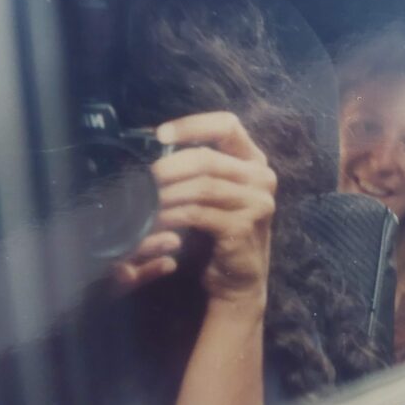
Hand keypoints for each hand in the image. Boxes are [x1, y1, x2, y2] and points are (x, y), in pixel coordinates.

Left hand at [150, 111, 277, 316]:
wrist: (239, 280)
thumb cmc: (220, 231)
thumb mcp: (215, 192)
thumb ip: (199, 167)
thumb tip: (154, 142)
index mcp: (255, 161)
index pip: (227, 125)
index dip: (193, 125)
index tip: (160, 134)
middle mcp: (262, 178)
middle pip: (208, 158)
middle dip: (169, 166)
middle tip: (142, 176)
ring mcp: (257, 203)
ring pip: (202, 186)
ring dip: (167, 193)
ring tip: (142, 200)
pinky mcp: (243, 228)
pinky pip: (198, 213)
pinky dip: (171, 215)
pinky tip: (154, 220)